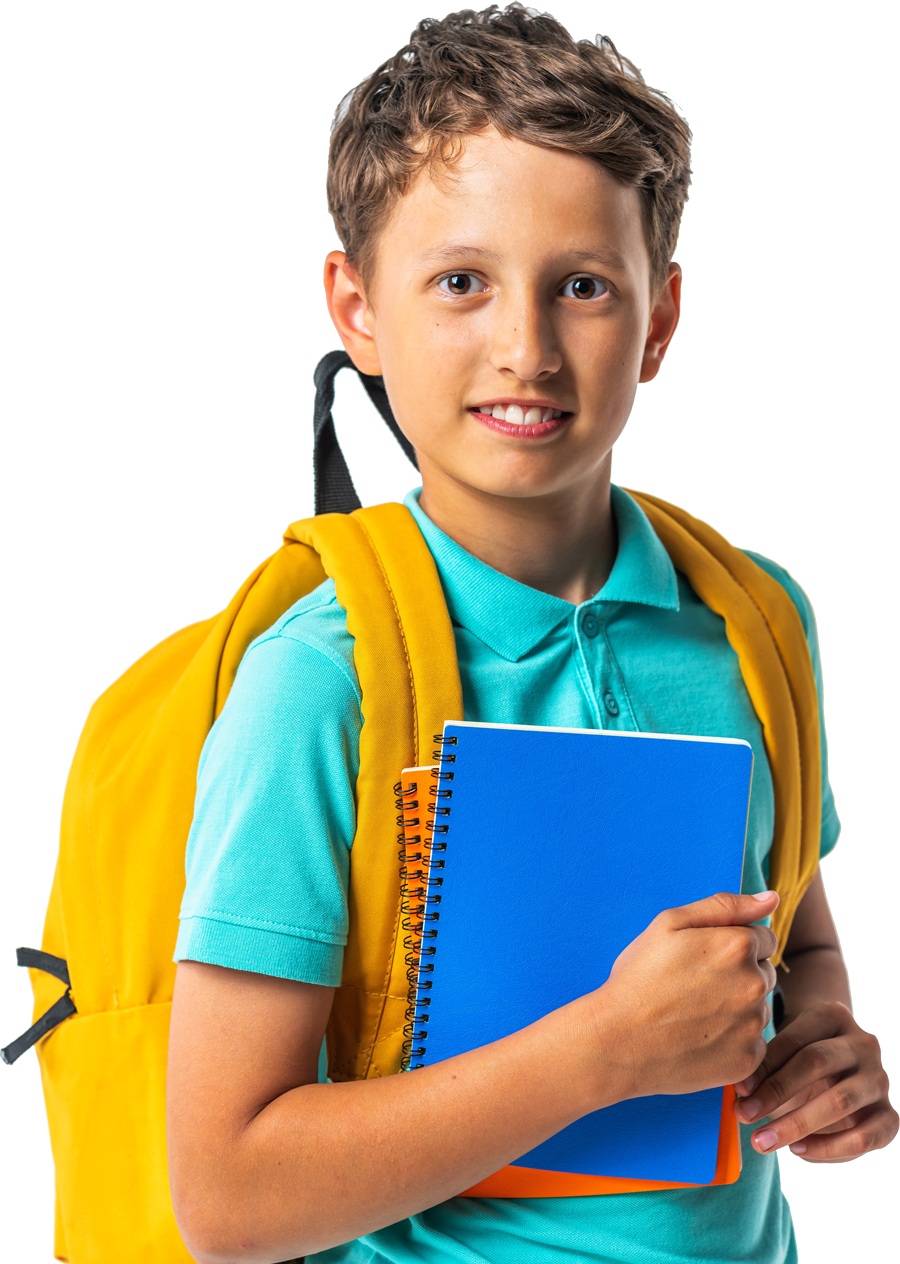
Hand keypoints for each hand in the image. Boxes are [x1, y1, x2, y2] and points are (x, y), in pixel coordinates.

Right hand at [601, 890, 778, 1099]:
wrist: (618, 1041)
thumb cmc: (639, 978)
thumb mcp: (669, 925)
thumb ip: (725, 906)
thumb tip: (772, 898)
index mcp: (737, 946)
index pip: (764, 938)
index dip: (734, 945)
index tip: (705, 958)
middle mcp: (754, 984)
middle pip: (765, 972)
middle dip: (740, 975)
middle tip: (696, 986)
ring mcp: (753, 1025)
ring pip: (759, 1008)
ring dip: (739, 1008)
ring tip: (696, 1013)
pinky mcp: (748, 1059)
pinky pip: (753, 1042)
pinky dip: (734, 1040)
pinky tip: (702, 1037)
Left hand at [734, 1002, 898, 1160]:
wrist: (842, 1071)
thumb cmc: (803, 1059)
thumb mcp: (786, 1052)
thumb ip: (767, 1065)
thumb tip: (741, 1091)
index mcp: (834, 1016)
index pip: (796, 1039)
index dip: (765, 1066)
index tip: (739, 1090)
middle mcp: (863, 1044)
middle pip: (817, 1063)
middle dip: (777, 1092)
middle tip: (745, 1115)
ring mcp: (879, 1079)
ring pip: (840, 1101)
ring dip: (796, 1124)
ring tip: (763, 1140)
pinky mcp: (889, 1115)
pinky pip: (865, 1136)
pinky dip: (828, 1147)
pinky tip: (797, 1150)